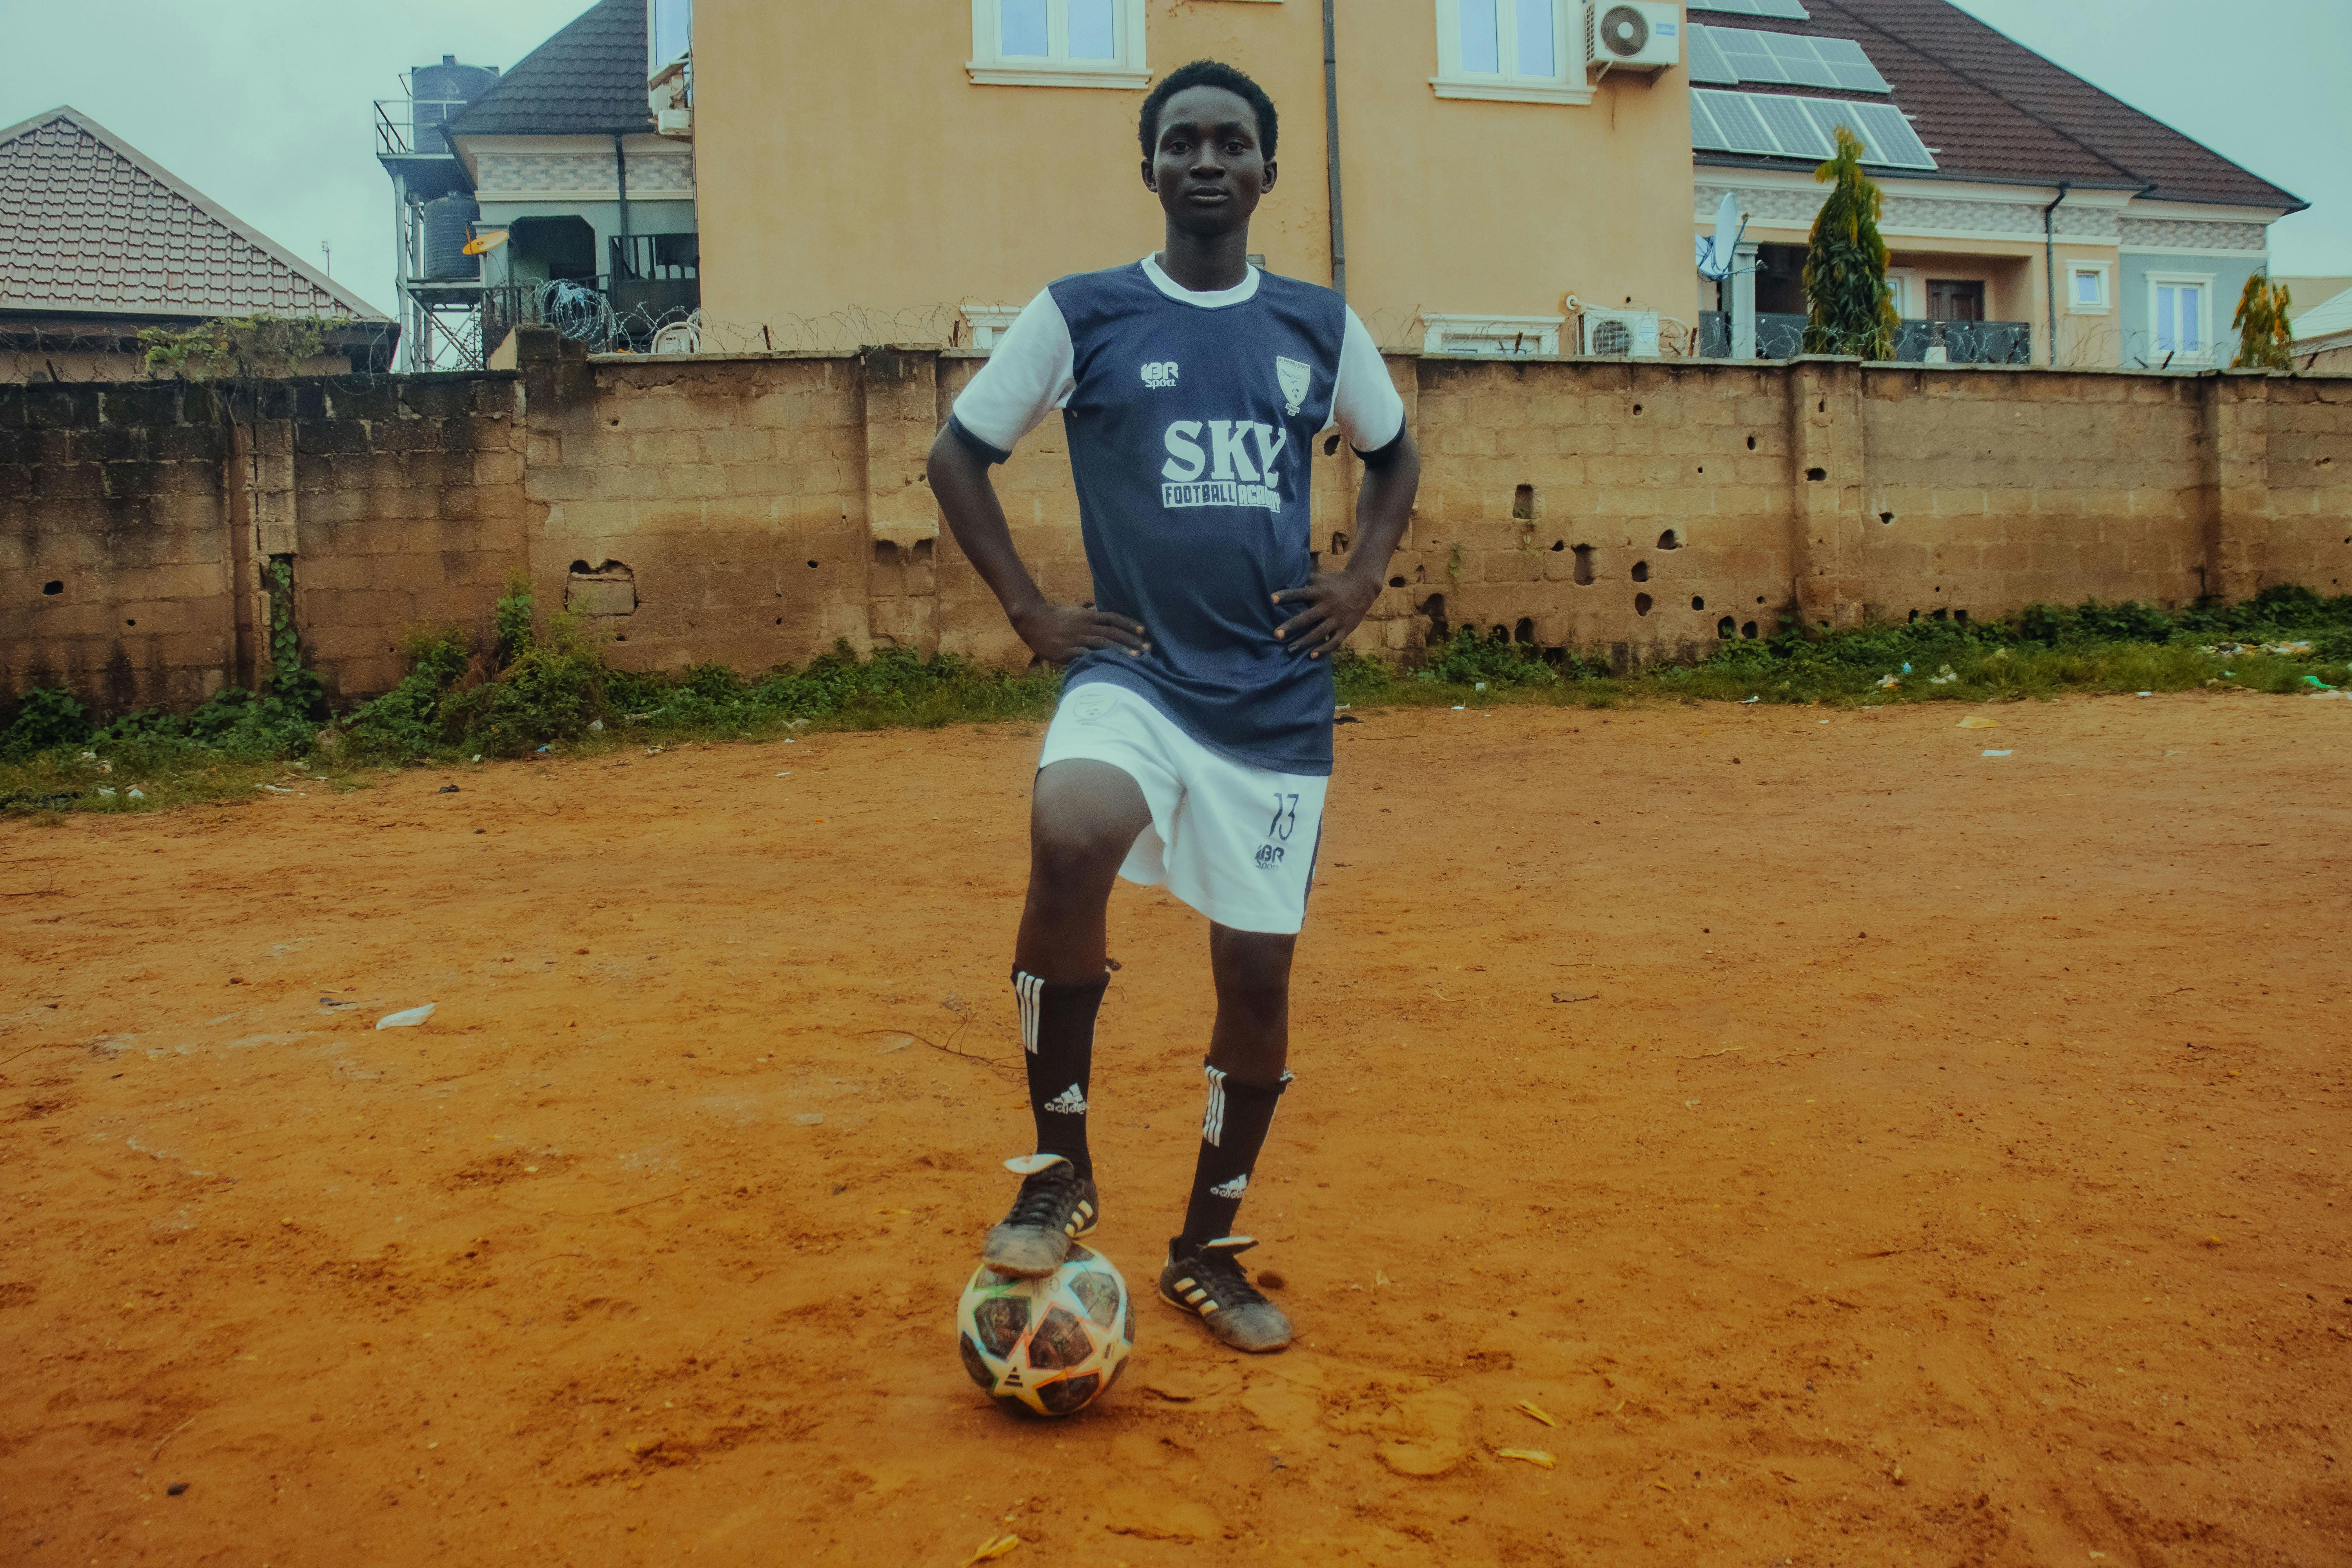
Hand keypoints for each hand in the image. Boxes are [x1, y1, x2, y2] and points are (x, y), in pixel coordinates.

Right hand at [1012, 602, 1148, 664]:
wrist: (1033, 620)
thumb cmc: (1056, 618)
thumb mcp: (1077, 614)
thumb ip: (1092, 617)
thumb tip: (1107, 620)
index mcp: (1088, 616)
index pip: (1113, 618)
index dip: (1130, 624)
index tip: (1144, 630)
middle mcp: (1085, 626)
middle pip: (1113, 632)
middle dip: (1131, 640)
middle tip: (1148, 648)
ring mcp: (1076, 638)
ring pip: (1103, 643)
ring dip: (1121, 650)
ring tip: (1136, 657)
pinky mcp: (1067, 651)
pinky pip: (1085, 656)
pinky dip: (1099, 660)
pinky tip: (1111, 666)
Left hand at [1271, 568, 1379, 658]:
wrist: (1362, 586)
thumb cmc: (1334, 583)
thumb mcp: (1319, 578)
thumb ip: (1303, 581)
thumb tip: (1281, 581)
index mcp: (1319, 592)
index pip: (1300, 593)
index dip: (1286, 596)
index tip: (1271, 599)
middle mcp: (1327, 605)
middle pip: (1307, 617)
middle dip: (1291, 626)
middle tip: (1276, 634)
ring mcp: (1337, 618)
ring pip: (1319, 633)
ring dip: (1304, 642)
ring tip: (1290, 650)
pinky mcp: (1345, 628)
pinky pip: (1334, 642)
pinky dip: (1324, 650)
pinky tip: (1312, 656)